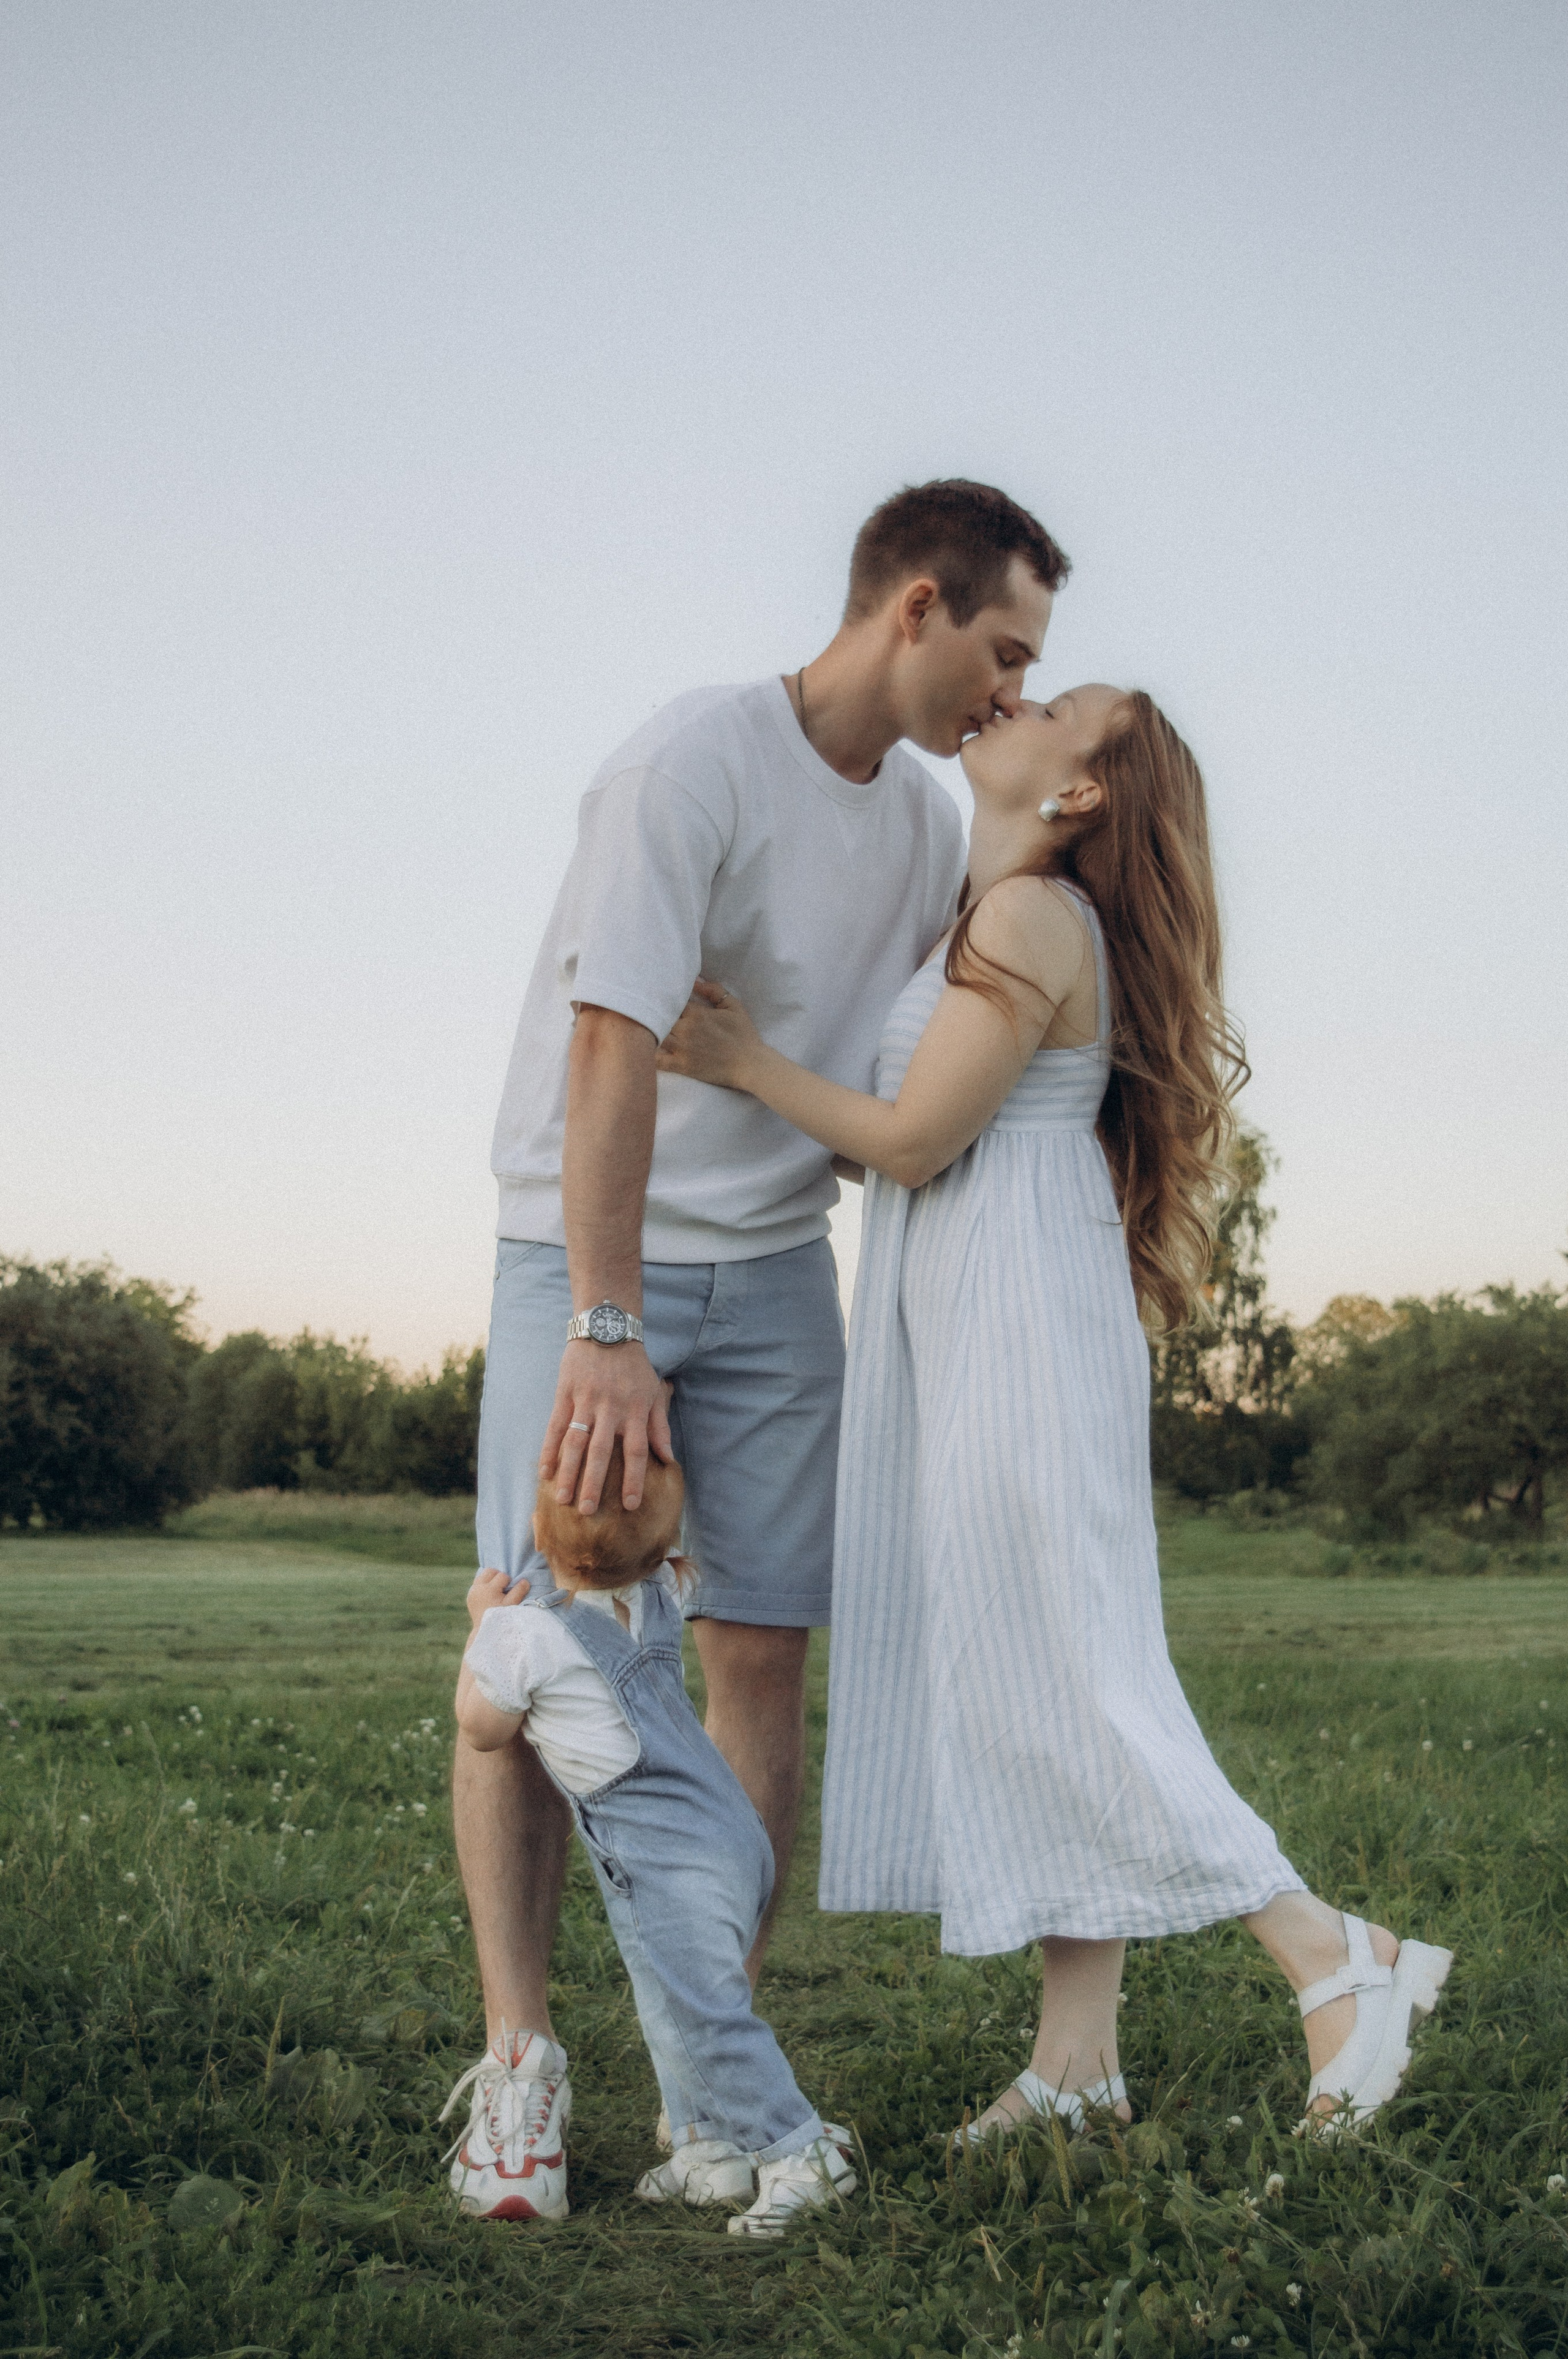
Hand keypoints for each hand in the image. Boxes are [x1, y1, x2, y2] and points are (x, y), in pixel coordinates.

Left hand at [467, 1567, 526, 1630]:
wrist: (486, 1632)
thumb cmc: (501, 1618)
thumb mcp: (512, 1604)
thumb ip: (519, 1591)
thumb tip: (525, 1580)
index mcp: (488, 1589)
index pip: (502, 1576)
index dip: (509, 1583)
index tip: (508, 1593)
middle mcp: (478, 1588)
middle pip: (489, 1571)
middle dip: (498, 1577)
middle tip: (503, 1589)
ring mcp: (472, 1592)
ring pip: (482, 1575)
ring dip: (491, 1580)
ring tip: (496, 1591)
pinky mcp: (470, 1596)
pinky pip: (478, 1583)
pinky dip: (484, 1585)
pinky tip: (489, 1595)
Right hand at [541, 1348, 672, 1512]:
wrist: (607, 1329)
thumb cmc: (634, 1366)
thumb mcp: (654, 1393)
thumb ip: (659, 1427)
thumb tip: (668, 1459)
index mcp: (634, 1411)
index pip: (635, 1451)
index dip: (634, 1479)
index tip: (630, 1505)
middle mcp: (611, 1409)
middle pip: (602, 1452)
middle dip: (594, 1484)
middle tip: (588, 1512)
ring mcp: (585, 1401)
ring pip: (576, 1442)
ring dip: (568, 1472)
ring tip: (562, 1499)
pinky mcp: (565, 1394)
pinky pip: (555, 1426)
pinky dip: (549, 1449)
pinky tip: (543, 1471)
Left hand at [656, 978, 762, 1089]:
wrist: (750, 1064)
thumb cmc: (744, 1034)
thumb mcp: (733, 1006)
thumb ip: (713, 990)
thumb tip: (694, 982)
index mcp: (697, 1013)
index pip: (670, 1001)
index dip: (666, 1000)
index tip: (665, 1000)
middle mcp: (686, 1030)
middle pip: (660, 1017)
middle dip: (656, 1014)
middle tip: (652, 1013)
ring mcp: (682, 1049)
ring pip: (654, 1035)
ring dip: (651, 1032)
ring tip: (649, 1029)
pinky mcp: (682, 1066)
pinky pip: (658, 1060)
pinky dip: (650, 1055)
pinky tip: (649, 1050)